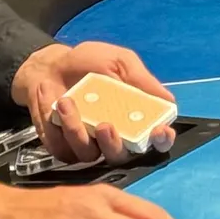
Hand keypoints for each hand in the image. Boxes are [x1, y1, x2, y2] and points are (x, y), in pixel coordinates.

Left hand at [13, 41, 176, 165]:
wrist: (50, 65)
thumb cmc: (89, 62)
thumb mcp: (119, 62)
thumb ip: (141, 80)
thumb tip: (169, 100)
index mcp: (133, 118)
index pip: (154, 139)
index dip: (160, 140)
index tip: (158, 131)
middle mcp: (113, 137)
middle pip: (121, 156)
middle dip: (114, 144)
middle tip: (105, 125)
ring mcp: (87, 145)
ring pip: (88, 155)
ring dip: (76, 129)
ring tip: (65, 101)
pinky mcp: (62, 148)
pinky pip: (61, 147)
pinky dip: (55, 122)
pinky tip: (51, 97)